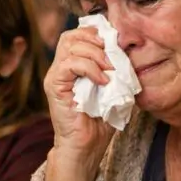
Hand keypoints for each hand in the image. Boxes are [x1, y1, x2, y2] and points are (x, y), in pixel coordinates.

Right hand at [44, 27, 115, 180]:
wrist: (86, 146)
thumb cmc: (100, 121)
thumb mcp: (114, 89)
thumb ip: (115, 69)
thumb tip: (126, 51)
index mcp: (72, 65)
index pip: (78, 35)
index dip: (97, 34)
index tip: (116, 45)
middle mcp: (60, 67)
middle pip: (72, 35)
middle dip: (96, 40)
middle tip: (113, 56)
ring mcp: (55, 75)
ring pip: (71, 46)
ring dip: (96, 54)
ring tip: (110, 70)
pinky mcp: (54, 86)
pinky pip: (69, 64)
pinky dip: (89, 68)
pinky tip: (102, 81)